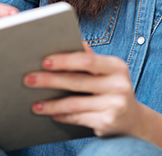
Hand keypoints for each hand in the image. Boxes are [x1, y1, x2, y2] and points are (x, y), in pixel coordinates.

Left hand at [23, 41, 143, 137]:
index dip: (64, 60)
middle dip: (49, 81)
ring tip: (34, 104)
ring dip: (51, 104)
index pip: (87, 60)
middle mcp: (119, 84)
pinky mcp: (108, 122)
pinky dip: (62, 116)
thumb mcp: (105, 71)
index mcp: (116, 66)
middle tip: (28, 79)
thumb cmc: (110, 89)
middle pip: (76, 81)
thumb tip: (63, 38)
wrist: (132, 120)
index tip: (44, 61)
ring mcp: (115, 105)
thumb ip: (88, 58)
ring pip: (74, 103)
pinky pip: (78, 118)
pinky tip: (50, 114)